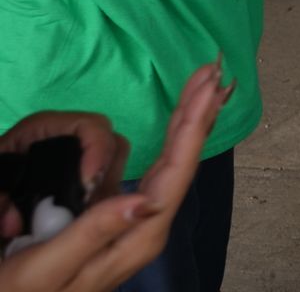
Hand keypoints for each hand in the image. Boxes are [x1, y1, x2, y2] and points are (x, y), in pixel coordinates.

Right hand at [0, 62, 226, 291]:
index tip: (210, 88)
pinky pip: (150, 169)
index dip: (193, 127)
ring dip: (186, 121)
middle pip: (181, 162)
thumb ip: (93, 233)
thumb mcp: (47, 267)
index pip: (175, 174)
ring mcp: (134, 218)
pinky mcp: (118, 212)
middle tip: (213, 71)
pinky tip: (178, 121)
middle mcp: (145, 226)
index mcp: (137, 238)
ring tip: (203, 85)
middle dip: (197, 114)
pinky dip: (166, 139)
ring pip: (170, 162)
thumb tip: (144, 201)